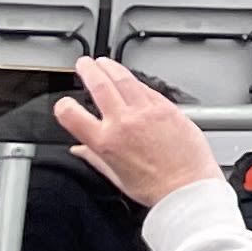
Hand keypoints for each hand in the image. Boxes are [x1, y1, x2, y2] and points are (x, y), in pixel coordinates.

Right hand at [54, 58, 221, 206]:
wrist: (188, 187)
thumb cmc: (155, 188)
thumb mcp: (116, 176)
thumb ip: (94, 158)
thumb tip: (80, 151)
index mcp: (106, 142)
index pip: (72, 115)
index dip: (63, 106)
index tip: (63, 103)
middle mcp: (124, 123)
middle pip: (100, 86)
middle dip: (89, 70)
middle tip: (84, 64)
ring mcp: (147, 112)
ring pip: (125, 80)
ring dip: (112, 67)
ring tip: (105, 62)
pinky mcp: (167, 108)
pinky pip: (148, 88)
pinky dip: (136, 81)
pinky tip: (133, 79)